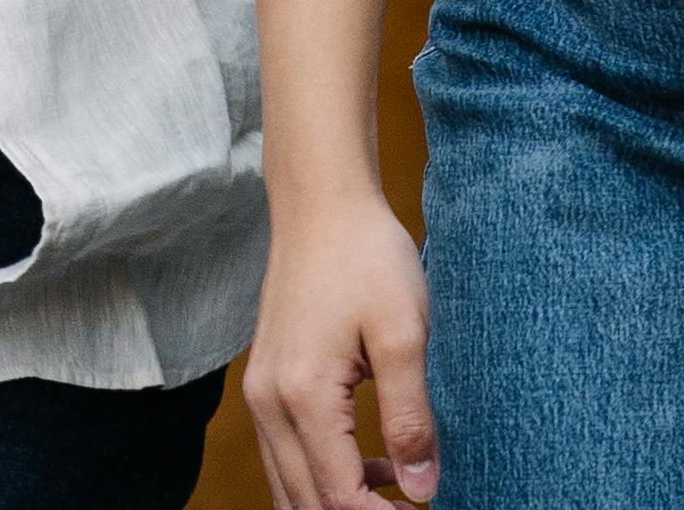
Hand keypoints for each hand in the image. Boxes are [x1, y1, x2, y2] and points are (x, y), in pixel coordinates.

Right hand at [240, 179, 436, 508]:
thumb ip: (411, 418)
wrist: (321, 203)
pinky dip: (323, 476)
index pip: (338, 495)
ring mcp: (260, 392)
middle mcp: (268, 402)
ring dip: (338, 502)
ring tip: (399, 493)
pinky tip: (373, 464)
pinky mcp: (266, 382)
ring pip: (289, 486)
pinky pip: (286, 455)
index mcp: (302, 394)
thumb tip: (423, 489)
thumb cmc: (366, 256)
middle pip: (304, 502)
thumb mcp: (404, 334)